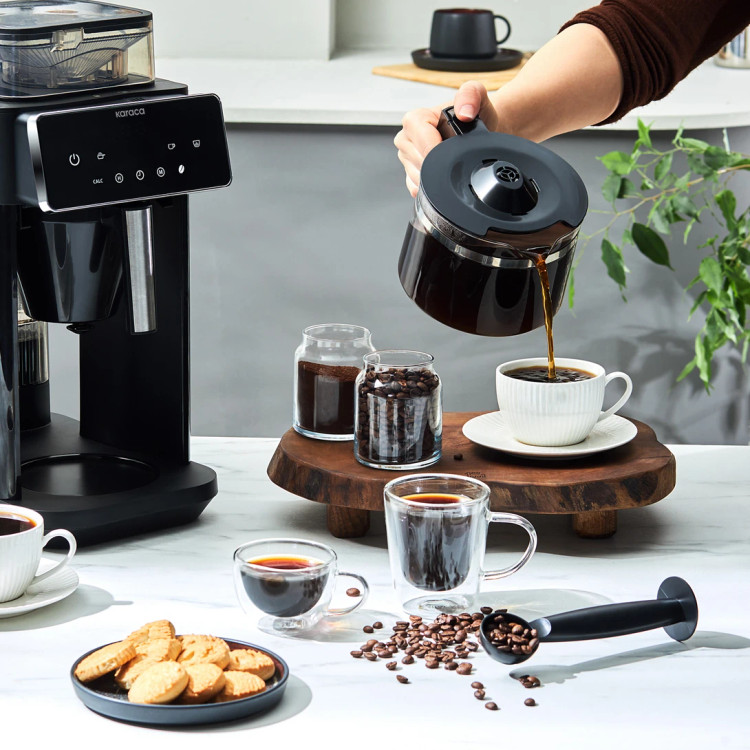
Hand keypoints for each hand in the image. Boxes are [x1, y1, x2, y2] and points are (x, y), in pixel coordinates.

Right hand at [394, 81, 498, 196]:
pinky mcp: (411, 174)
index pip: (420, 142)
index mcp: (415, 120)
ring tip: (451, 162)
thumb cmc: (474, 115)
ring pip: (417, 177)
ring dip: (435, 175)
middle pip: (418, 162)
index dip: (437, 150)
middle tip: (456, 156)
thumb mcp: (477, 95)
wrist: (480, 130)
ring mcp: (407, 158)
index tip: (451, 152)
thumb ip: (470, 94)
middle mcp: (406, 138)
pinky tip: (443, 175)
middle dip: (439, 163)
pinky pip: (416, 188)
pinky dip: (431, 187)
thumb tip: (464, 113)